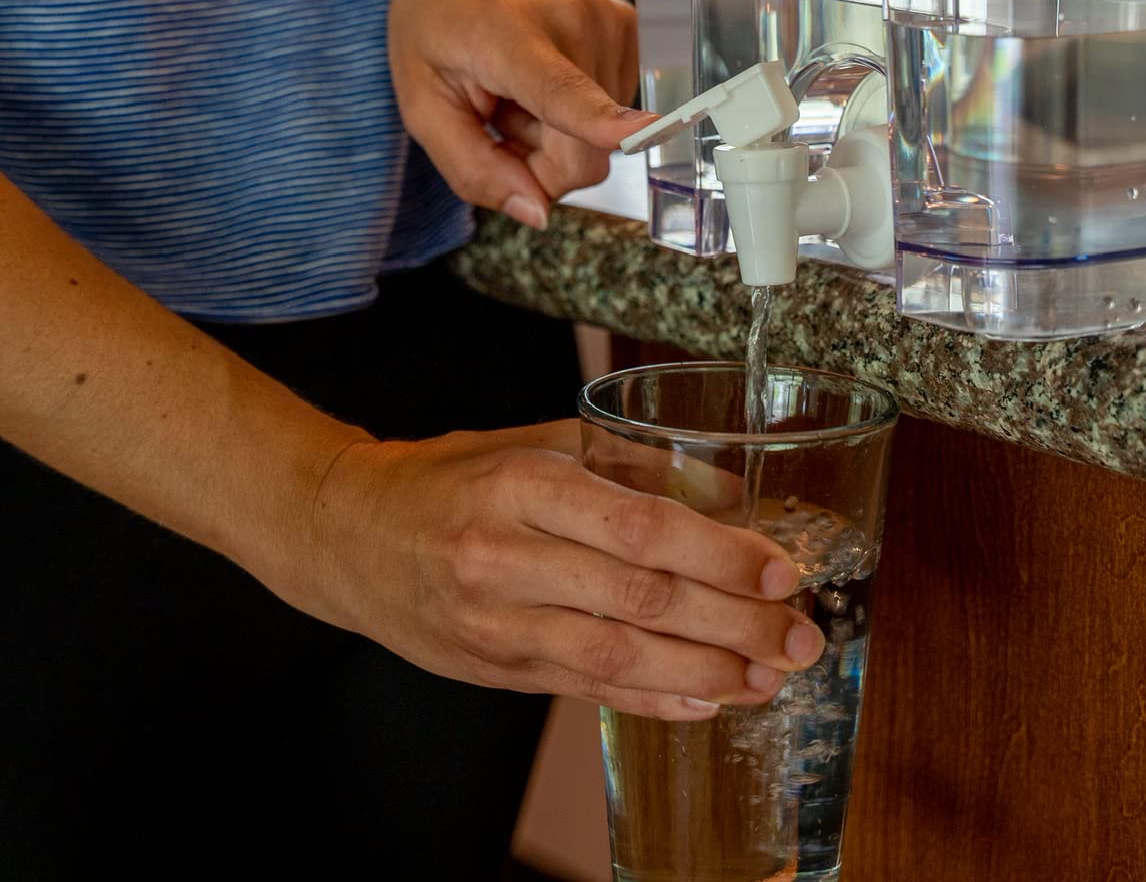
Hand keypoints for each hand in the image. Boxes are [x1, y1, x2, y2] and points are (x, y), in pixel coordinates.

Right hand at [308, 423, 825, 720]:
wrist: (346, 535)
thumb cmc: (449, 479)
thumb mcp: (535, 444)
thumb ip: (629, 463)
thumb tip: (727, 492)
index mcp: (523, 485)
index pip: (641, 527)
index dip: (720, 556)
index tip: (781, 570)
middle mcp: (507, 557)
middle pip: (642, 599)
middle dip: (735, 623)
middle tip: (800, 634)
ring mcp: (497, 621)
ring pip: (619, 656)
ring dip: (707, 673)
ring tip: (770, 675)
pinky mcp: (495, 668)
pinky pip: (587, 688)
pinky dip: (654, 698)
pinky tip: (707, 700)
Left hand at [388, 0, 649, 227]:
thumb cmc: (441, 19)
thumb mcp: (424, 101)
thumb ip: (472, 167)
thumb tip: (537, 214)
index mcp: (510, 35)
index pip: (563, 91)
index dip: (602, 122)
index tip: (645, 131)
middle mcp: (577, 23)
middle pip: (583, 155)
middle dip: (539, 163)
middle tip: (498, 115)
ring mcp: (615, 24)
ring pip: (600, 144)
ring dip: (555, 134)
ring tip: (519, 86)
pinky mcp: (638, 33)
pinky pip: (614, 118)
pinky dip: (578, 116)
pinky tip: (545, 78)